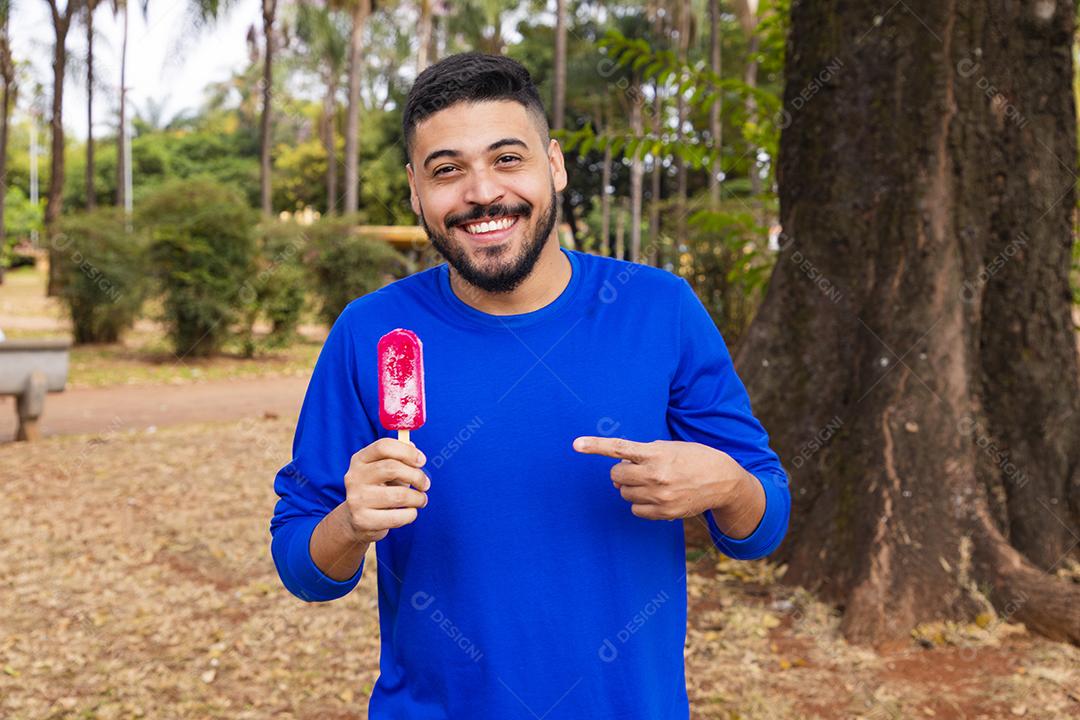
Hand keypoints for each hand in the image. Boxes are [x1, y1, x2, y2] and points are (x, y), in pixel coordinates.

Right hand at [343, 437, 429, 542]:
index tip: (422, 461)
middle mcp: (355, 477)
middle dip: (416, 476)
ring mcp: (356, 499)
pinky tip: (410, 512)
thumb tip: (416, 453)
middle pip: (392, 468)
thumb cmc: (378, 490)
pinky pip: (397, 517)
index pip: (383, 446)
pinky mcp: (363, 520)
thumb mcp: (385, 471)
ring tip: (421, 500)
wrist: (359, 520)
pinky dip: (411, 514)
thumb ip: (400, 459)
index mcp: (360, 460)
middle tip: (425, 484)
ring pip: (399, 495)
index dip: (407, 451)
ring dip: (417, 498)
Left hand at [572, 436, 746, 520]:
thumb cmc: (693, 458)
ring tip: (651, 482)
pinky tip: (656, 496)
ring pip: (624, 493)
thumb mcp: (670, 447)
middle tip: (637, 469)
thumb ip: (643, 453)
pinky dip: (639, 503)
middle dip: (621, 472)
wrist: (722, 480)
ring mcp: (659, 496)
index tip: (575, 444)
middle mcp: (655, 475)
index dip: (595, 446)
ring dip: (631, 487)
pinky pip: (634, 509)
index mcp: (656, 453)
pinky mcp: (664, 513)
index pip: (619, 448)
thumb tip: (619, 467)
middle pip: (616, 475)